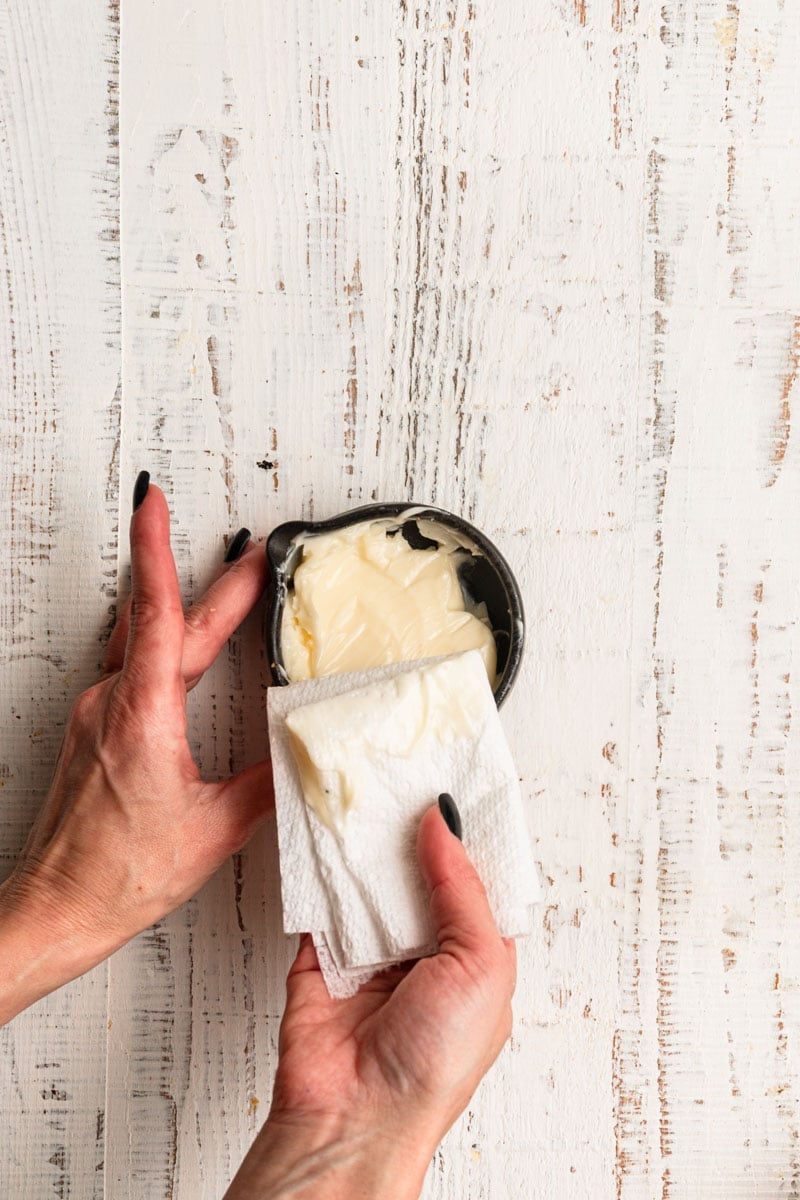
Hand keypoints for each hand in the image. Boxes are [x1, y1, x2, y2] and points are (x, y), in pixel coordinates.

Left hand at [0, 476, 272, 1023]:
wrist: (56, 907)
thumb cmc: (117, 875)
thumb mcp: (214, 830)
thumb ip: (267, 783)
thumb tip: (305, 751)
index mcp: (141, 715)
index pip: (156, 613)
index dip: (157, 550)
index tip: (154, 503)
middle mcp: (112, 703)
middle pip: (164, 622)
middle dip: (214, 586)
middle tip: (257, 557)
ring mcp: (98, 713)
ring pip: (144, 641)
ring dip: (185, 611)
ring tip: (230, 594)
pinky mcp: (96, 729)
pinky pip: (133, 667)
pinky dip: (164, 644)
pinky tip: (184, 651)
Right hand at [226, 802, 515, 1199]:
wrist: (354, 1117)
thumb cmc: (435, 1064)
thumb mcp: (481, 966)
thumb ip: (463, 889)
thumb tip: (443, 824)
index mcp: (474, 956)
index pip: (476, 881)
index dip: (468, 837)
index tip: (455, 783)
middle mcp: (425, 950)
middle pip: (419, 873)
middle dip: (411, 831)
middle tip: (405, 776)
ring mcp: (371, 950)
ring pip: (371, 880)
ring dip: (367, 844)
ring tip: (368, 788)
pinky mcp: (321, 954)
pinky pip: (322, 898)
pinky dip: (322, 867)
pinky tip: (327, 828)